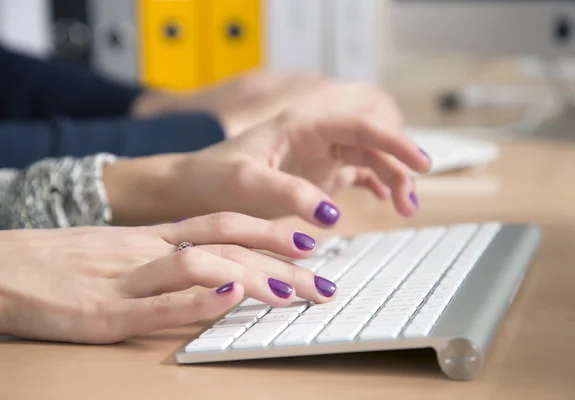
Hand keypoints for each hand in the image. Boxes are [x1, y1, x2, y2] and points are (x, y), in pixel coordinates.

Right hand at [0, 213, 335, 343]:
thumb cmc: (62, 263)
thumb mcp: (121, 252)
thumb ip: (166, 256)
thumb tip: (217, 268)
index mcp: (153, 238)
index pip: (223, 224)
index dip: (270, 231)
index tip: (309, 243)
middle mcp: (147, 252)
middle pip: (226, 245)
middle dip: (281, 262)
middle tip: (325, 279)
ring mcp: (126, 280)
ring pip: (197, 265)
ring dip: (250, 276)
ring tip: (292, 290)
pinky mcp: (102, 313)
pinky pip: (154, 302)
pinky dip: (194, 299)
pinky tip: (228, 297)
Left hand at [105, 82, 430, 225]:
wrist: (191, 188)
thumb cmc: (213, 177)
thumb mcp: (247, 183)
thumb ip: (291, 194)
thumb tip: (333, 215)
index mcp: (303, 125)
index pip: (361, 125)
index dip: (395, 141)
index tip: (421, 162)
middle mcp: (317, 136)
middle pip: (373, 143)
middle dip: (399, 166)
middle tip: (410, 200)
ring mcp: (319, 155)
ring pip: (370, 160)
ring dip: (392, 180)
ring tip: (403, 209)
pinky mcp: (317, 175)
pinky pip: (358, 174)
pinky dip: (377, 186)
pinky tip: (386, 201)